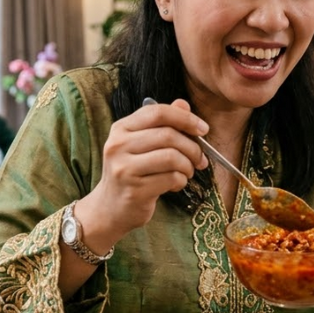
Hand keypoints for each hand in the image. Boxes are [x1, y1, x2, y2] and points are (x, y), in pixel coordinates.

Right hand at [76, 99, 208, 237]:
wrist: (110, 208)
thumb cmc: (131, 172)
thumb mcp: (142, 144)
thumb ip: (162, 123)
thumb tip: (184, 104)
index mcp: (121, 128)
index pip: (158, 112)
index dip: (185, 118)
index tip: (203, 130)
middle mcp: (118, 145)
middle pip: (168, 135)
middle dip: (192, 147)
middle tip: (200, 159)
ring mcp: (124, 168)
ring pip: (172, 157)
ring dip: (188, 166)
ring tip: (186, 172)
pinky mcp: (134, 190)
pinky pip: (171, 178)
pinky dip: (180, 181)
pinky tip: (174, 185)